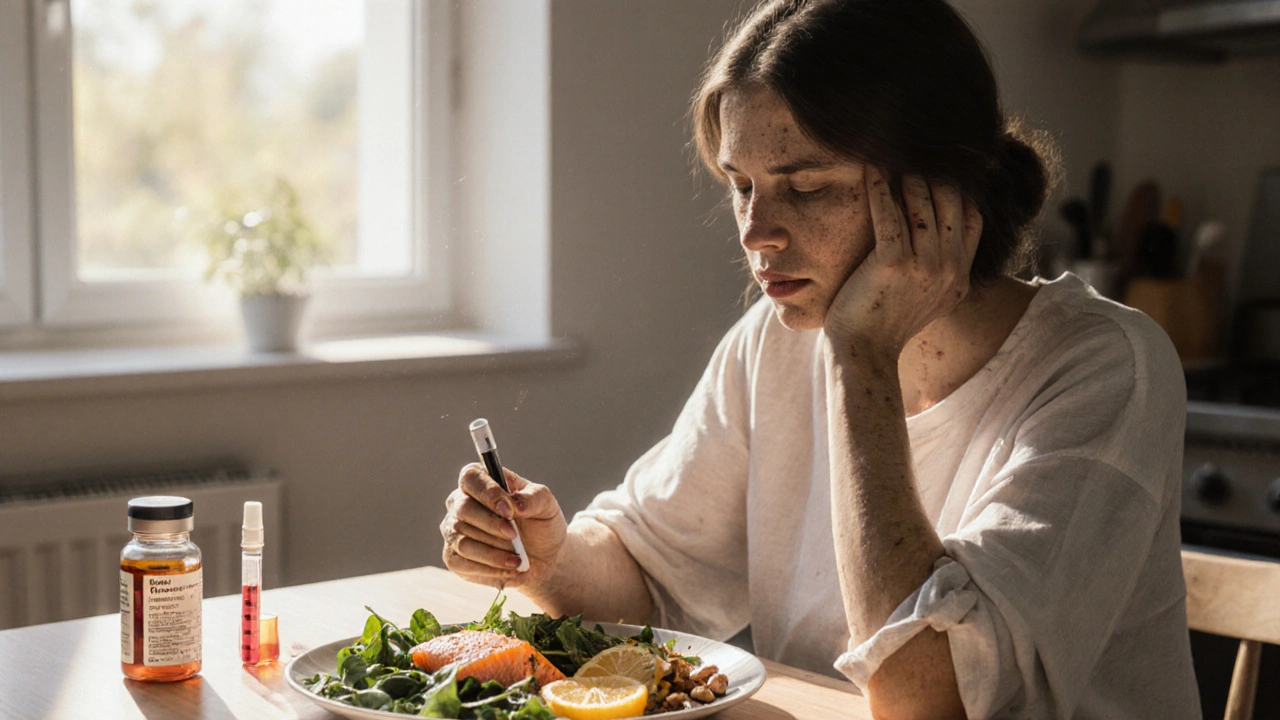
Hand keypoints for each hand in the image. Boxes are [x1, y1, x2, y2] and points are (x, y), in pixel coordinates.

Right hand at [440, 463, 566, 588]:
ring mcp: (453, 530)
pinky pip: (463, 564)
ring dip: (494, 553)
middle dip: (492, 526)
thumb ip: (533, 498)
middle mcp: (460, 502)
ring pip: (463, 541)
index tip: (509, 511)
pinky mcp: (454, 557)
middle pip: (463, 510)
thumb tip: (514, 504)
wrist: (544, 559)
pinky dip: (490, 569)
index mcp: (481, 481)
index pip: (471, 477)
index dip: (488, 493)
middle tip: (515, 536)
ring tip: (518, 560)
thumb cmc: (541, 524)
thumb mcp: (546, 505)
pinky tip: (509, 569)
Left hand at [823, 166, 982, 358]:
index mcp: (959, 278)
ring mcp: (923, 267)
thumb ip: (939, 270)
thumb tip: (939, 238)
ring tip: (890, 158)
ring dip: (906, 176)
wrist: (863, 353)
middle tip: (911, 156)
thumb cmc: (884, 324)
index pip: (972, 219)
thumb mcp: (927, 299)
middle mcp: (948, 271)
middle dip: (933, 175)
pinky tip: (869, 170)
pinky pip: (888, 213)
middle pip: (950, 203)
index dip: (957, 190)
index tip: (938, 171)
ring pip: (921, 203)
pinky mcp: (892, 264)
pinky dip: (878, 186)